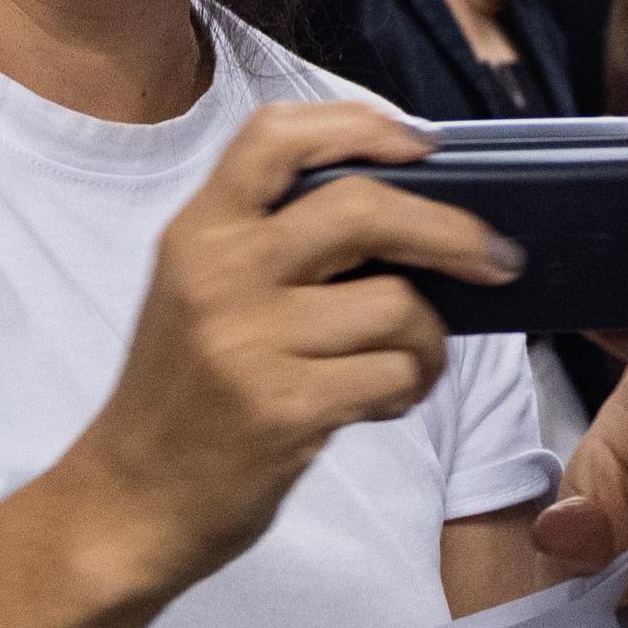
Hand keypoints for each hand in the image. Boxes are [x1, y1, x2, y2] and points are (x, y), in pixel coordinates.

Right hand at [57, 102, 521, 587]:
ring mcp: (250, 341)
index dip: (360, 125)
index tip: (423, 144)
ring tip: (409, 364)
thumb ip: (275, 243)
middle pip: (363, 207)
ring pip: (396, 304)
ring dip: (428, 339)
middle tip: (496, 256)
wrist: (131, 501)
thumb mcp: (202, 292)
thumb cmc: (185, 395)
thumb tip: (412, 211)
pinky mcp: (284, 408)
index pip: (276, 136)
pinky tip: (384, 400)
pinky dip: (409, 387)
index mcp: (198, 231)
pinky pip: (393, 373)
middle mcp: (219, 273)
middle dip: (450, 231)